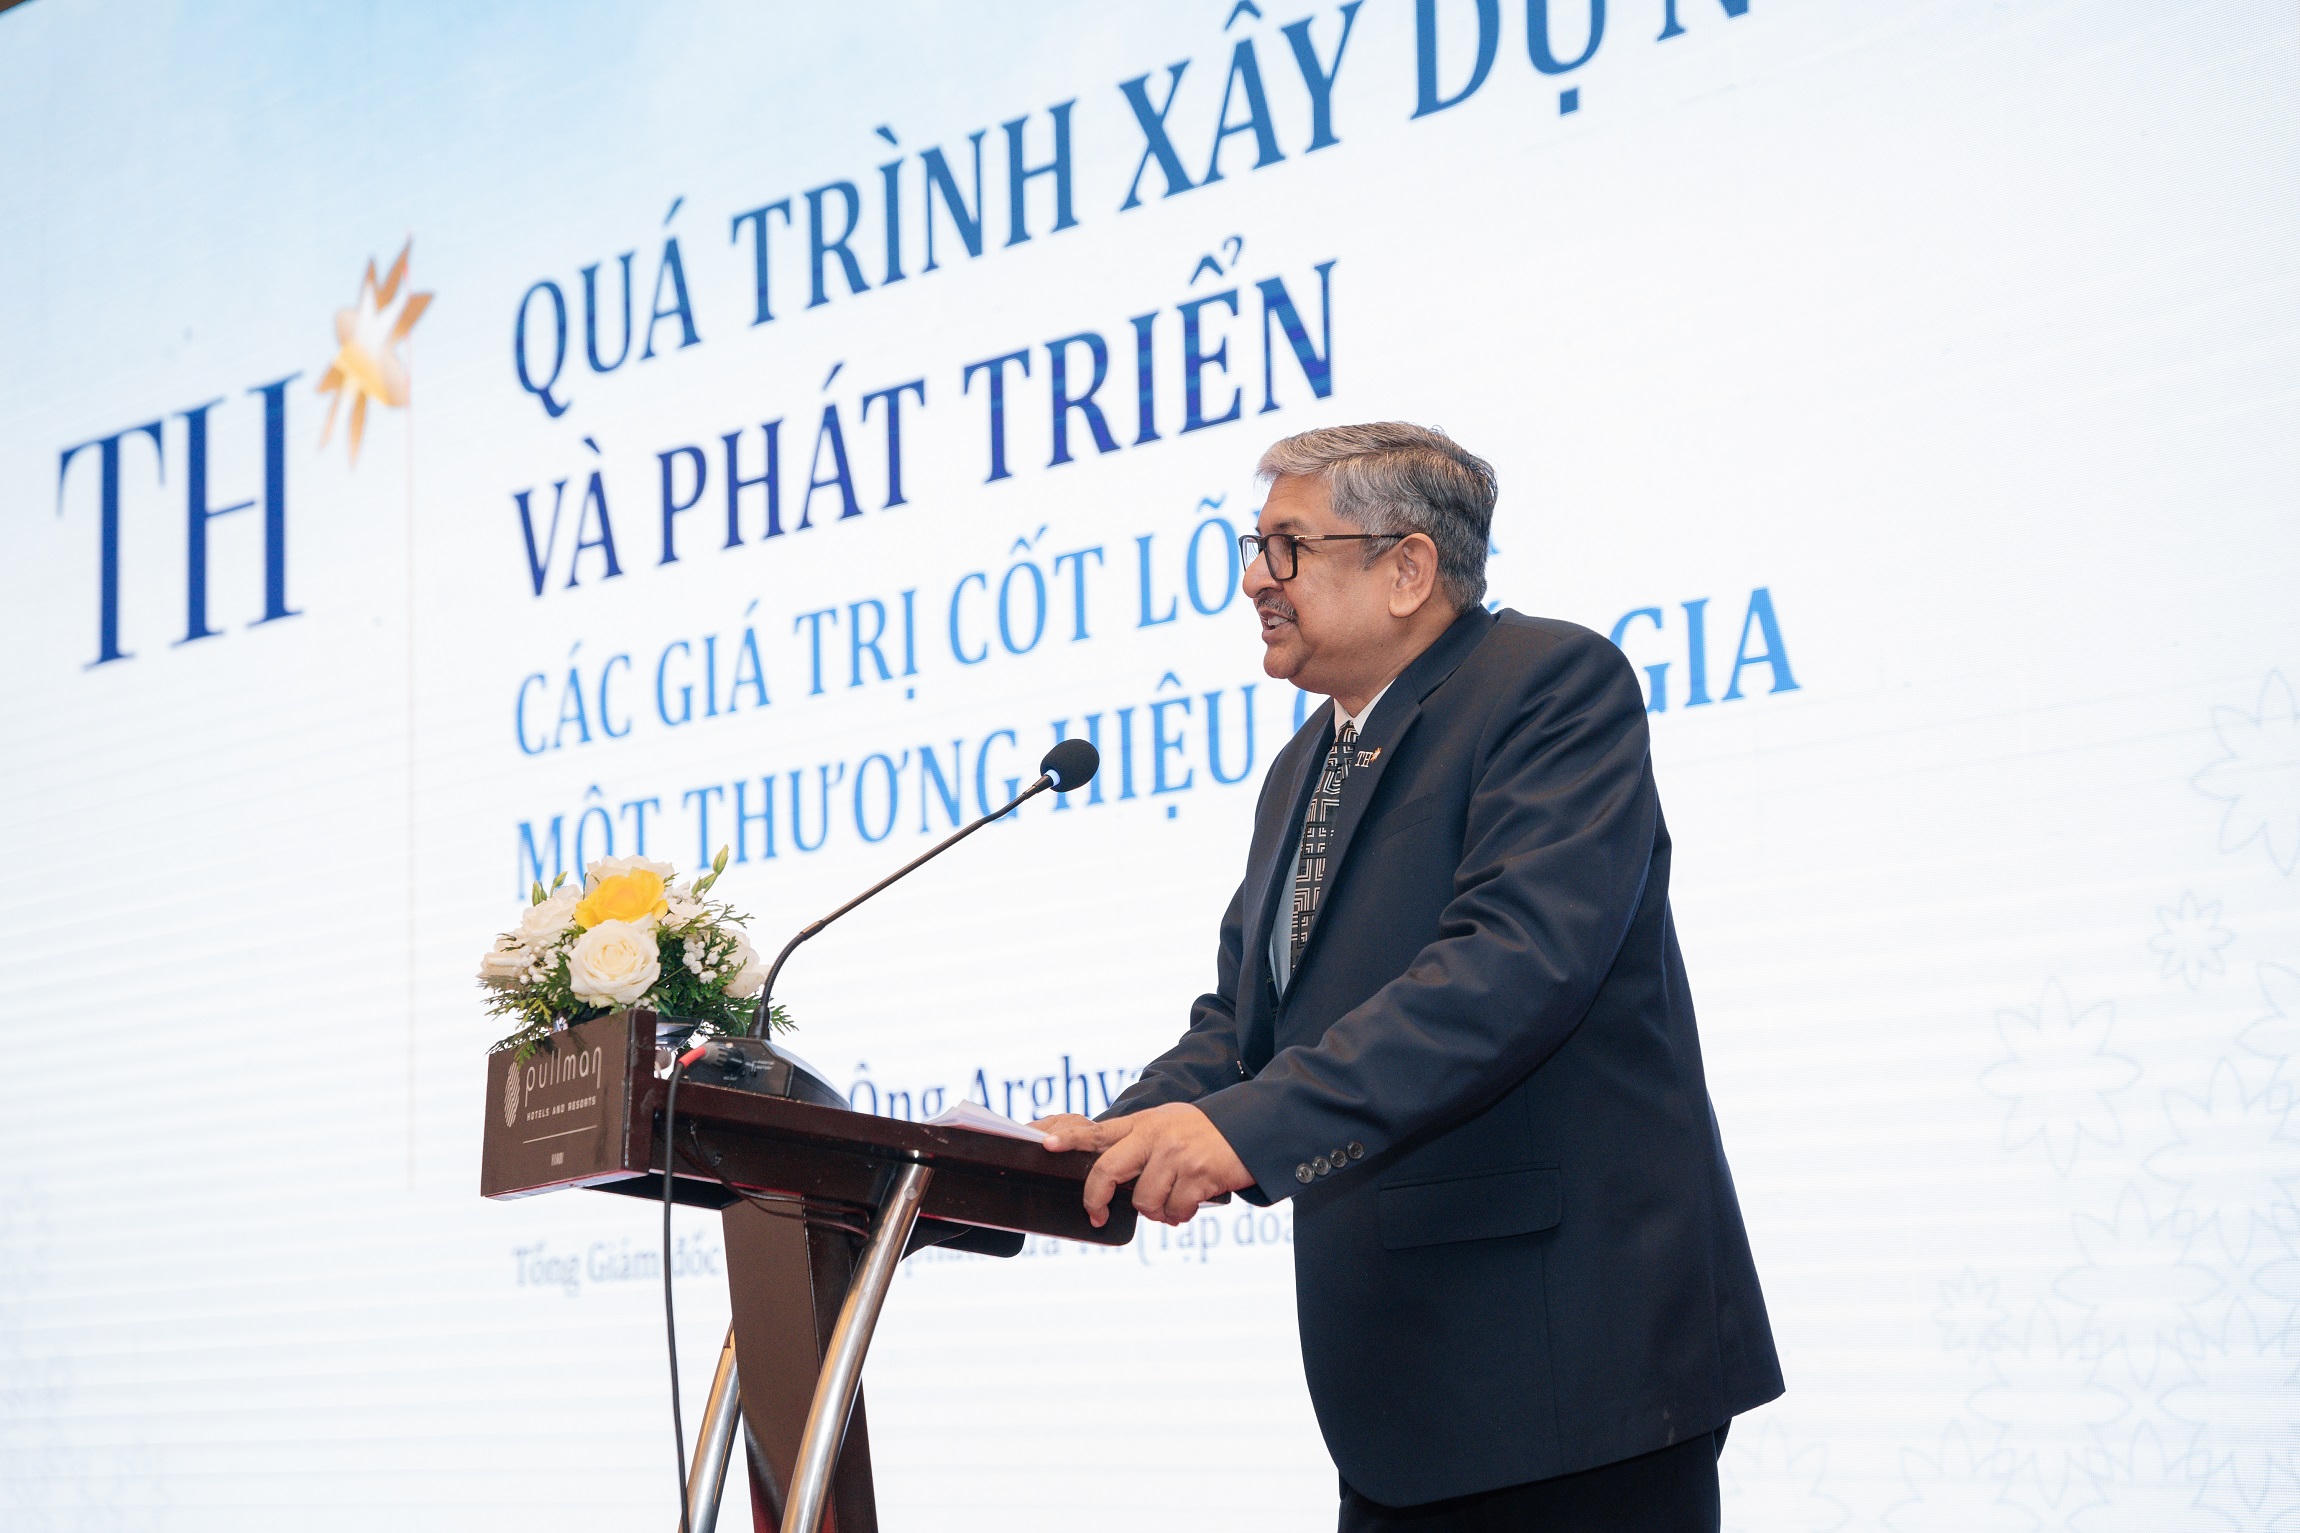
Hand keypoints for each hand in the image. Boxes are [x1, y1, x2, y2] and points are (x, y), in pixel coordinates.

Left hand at [1042, 1103, 1252, 1227]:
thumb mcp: (1167, 1126)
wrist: (1252, 1130)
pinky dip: (1180, 1214)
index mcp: (1143, 1124)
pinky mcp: (1198, 1174)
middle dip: (1095, 1198)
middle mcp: (1155, 1135)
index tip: (1046, 1144)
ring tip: (1171, 1202)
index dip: (1069, 1139)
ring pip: (1143, 1201)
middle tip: (1096, 1215)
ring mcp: (1176, 1154)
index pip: (1098, 1131)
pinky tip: (1191, 1203)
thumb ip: (1138, 1146)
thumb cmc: (1203, 1135)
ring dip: (1156, 1211)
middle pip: (1108, 1170)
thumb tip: (1111, 1184)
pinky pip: (1175, 1210)